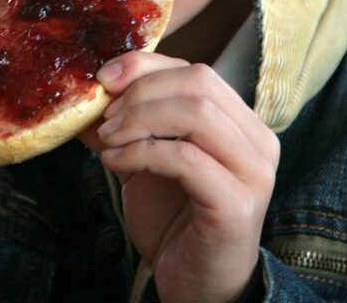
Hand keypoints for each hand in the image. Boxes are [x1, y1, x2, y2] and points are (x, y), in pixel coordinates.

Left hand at [94, 52, 279, 302]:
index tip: (104, 79)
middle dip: (140, 92)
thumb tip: (89, 92)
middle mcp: (257, 140)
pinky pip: (185, 158)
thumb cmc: (172, 218)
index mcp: (240, 123)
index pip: (195, 71)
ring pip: (196, 113)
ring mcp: (253, 171)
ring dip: (139, 121)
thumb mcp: (144, 159)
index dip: (145, 66)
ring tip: (109, 140)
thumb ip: (127, 124)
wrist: (194, 280)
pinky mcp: (237, 203)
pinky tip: (115, 163)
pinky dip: (141, 153)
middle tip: (105, 117)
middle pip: (199, 82)